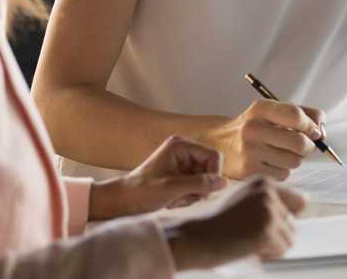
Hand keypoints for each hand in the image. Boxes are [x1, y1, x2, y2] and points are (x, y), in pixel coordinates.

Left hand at [89, 135, 226, 218]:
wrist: (122, 201)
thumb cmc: (142, 192)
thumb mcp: (173, 188)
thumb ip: (200, 184)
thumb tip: (224, 182)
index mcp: (181, 145)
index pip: (213, 156)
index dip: (213, 175)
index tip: (201, 193)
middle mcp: (183, 150)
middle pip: (210, 169)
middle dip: (199, 187)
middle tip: (182, 198)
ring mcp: (182, 163)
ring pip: (204, 180)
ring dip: (193, 194)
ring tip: (174, 200)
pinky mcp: (180, 175)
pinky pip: (196, 186)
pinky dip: (188, 197)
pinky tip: (173, 201)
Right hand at [168, 179, 306, 269]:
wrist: (197, 237)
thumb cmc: (216, 223)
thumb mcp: (244, 201)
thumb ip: (269, 201)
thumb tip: (303, 204)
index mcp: (263, 182)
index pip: (299, 201)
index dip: (287, 218)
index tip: (269, 225)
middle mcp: (268, 192)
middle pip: (293, 223)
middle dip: (276, 234)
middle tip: (249, 235)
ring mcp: (269, 210)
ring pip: (290, 237)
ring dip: (272, 246)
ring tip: (248, 241)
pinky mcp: (267, 230)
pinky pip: (282, 250)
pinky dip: (268, 255)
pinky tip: (248, 247)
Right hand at [208, 99, 325, 179]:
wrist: (219, 142)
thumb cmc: (256, 125)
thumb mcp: (273, 111)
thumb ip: (303, 114)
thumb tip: (322, 132)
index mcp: (261, 108)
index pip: (295, 115)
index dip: (311, 126)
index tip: (315, 132)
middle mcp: (253, 129)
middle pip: (299, 143)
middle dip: (309, 146)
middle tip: (306, 146)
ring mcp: (250, 151)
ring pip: (294, 161)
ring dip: (295, 159)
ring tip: (283, 152)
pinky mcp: (249, 171)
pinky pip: (283, 175)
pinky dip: (283, 170)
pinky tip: (271, 162)